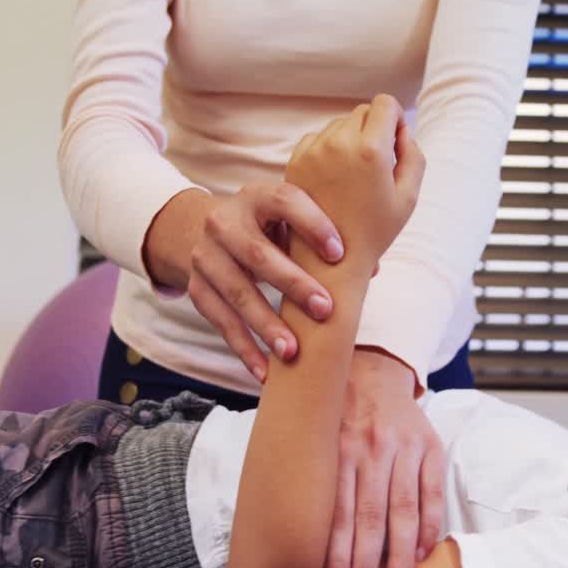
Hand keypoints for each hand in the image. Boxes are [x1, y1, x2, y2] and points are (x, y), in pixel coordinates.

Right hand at [143, 184, 346, 382]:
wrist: (206, 230)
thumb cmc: (269, 226)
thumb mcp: (290, 220)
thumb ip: (325, 237)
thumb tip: (369, 269)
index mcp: (257, 197)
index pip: (285, 202)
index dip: (313, 225)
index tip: (339, 254)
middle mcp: (225, 222)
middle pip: (258, 255)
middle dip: (293, 284)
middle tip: (325, 310)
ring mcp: (206, 256)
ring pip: (237, 292)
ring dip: (266, 325)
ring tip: (292, 351)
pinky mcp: (198, 288)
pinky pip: (220, 322)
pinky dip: (244, 349)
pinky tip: (265, 370)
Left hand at [284, 94, 425, 272]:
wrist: (330, 261)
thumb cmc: (375, 231)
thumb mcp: (409, 196)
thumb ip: (413, 153)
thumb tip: (401, 130)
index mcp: (370, 150)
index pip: (385, 104)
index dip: (395, 119)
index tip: (395, 144)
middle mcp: (339, 143)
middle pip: (362, 112)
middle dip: (374, 130)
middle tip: (377, 166)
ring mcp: (314, 150)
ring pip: (340, 124)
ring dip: (351, 139)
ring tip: (355, 176)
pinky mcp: (296, 160)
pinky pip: (319, 139)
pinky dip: (330, 150)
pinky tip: (336, 178)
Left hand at [321, 348, 446, 567]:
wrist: (372, 364)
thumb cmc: (331, 412)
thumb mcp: (309, 432)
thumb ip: (301, 473)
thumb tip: (269, 530)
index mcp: (336, 448)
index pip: (336, 514)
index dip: (335, 558)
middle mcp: (370, 448)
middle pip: (369, 519)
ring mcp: (403, 447)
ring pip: (402, 510)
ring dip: (400, 557)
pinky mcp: (430, 446)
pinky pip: (431, 493)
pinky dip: (428, 526)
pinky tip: (421, 556)